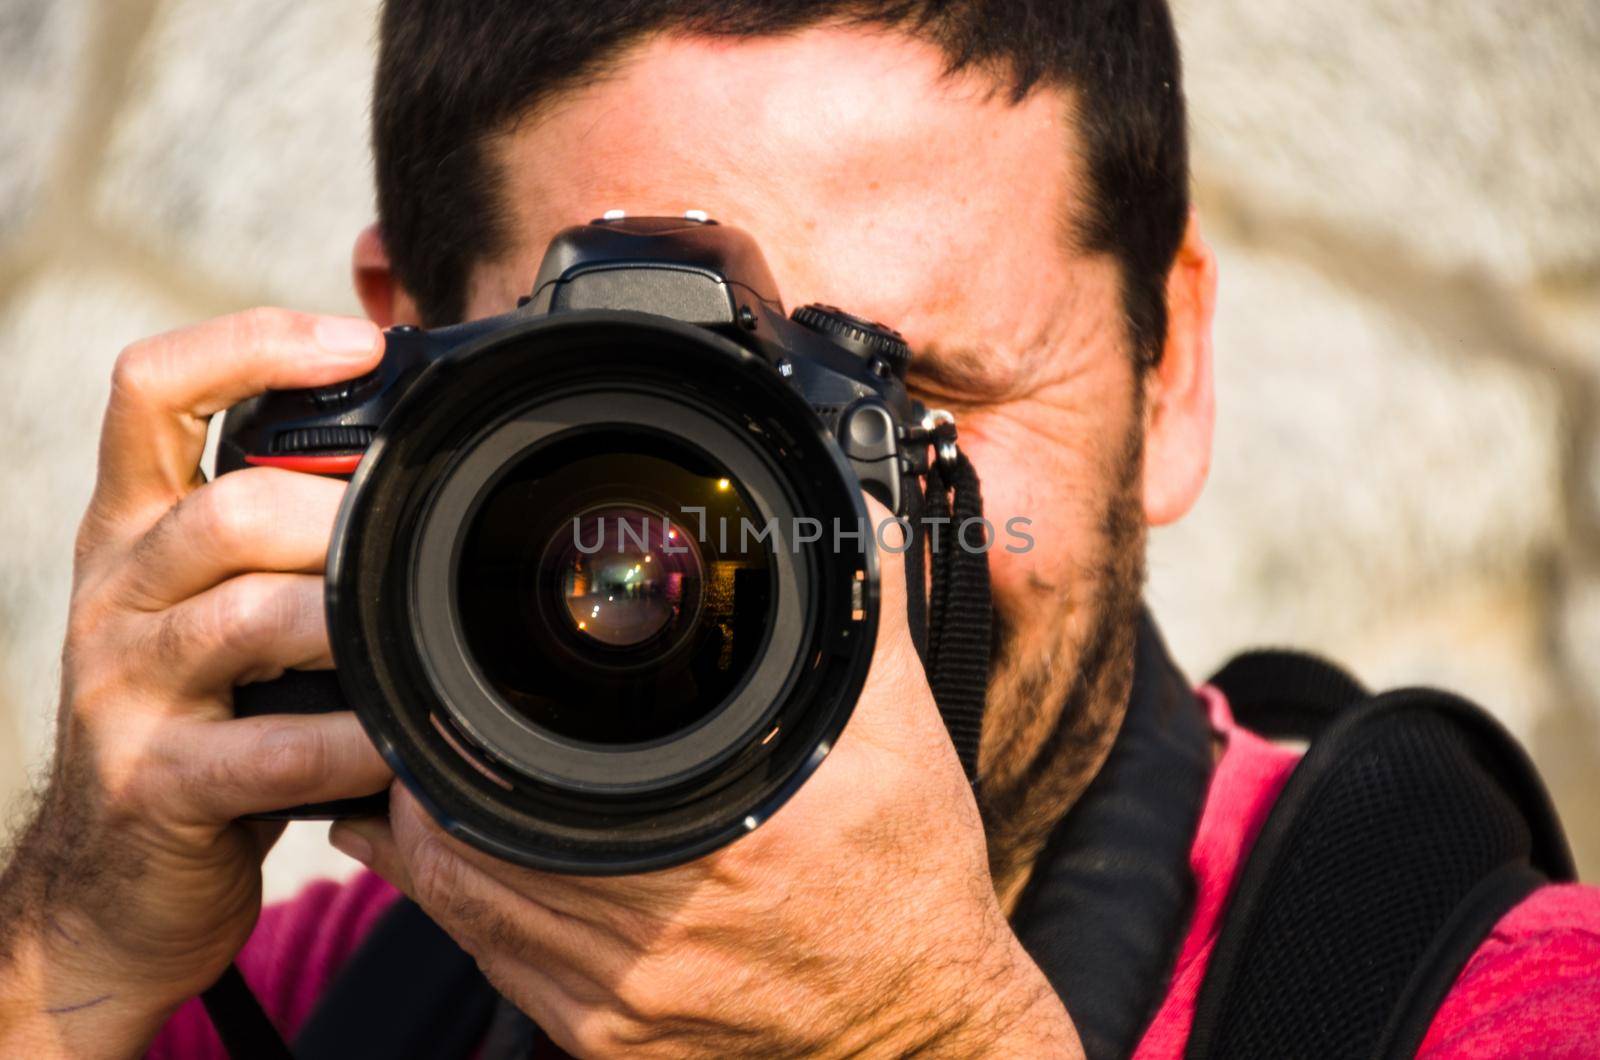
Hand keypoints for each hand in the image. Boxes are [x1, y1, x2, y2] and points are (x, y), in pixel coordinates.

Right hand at [0, 309, 393, 1057]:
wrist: (110, 883)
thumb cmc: (201, 721)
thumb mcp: (218, 606)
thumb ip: (281, 537)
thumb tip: (411, 465)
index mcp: (134, 528)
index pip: (153, 389)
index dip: (251, 344)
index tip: (359, 344)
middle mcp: (116, 590)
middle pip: (226, 507)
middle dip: (341, 523)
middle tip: (417, 550)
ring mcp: (122, 686)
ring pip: (246, 616)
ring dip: (352, 625)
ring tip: (416, 640)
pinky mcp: (151, 781)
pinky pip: (272, 750)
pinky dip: (354, 741)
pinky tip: (399, 744)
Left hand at [333, 503, 1082, 1057]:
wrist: (925, 1021)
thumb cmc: (911, 886)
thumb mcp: (902, 735)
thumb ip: (863, 616)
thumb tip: (847, 517)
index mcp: (714, 848)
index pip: (514, 798)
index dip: (455, 747)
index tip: (450, 702)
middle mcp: (652, 940)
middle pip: (466, 860)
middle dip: (430, 789)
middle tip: (431, 734)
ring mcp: (622, 1004)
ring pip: (467, 921)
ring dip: (436, 851)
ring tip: (434, 790)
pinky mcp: (613, 1044)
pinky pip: (502, 975)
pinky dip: (472, 916)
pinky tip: (473, 876)